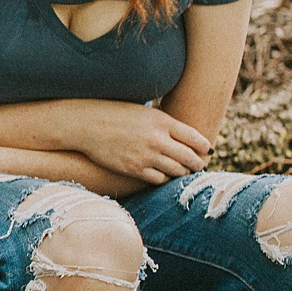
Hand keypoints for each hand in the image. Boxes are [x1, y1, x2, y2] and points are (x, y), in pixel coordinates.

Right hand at [70, 101, 209, 184]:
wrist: (85, 123)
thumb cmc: (114, 113)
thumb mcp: (144, 111)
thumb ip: (164, 123)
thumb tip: (184, 135)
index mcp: (162, 121)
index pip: (196, 139)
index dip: (204, 148)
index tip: (206, 151)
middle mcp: (157, 139)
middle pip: (190, 158)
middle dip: (197, 164)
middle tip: (199, 165)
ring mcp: (145, 156)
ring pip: (177, 171)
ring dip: (182, 172)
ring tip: (183, 171)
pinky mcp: (133, 169)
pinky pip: (158, 179)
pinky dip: (164, 178)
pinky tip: (163, 174)